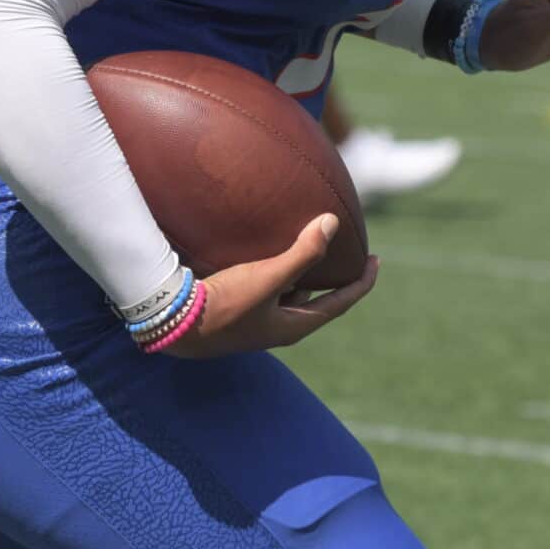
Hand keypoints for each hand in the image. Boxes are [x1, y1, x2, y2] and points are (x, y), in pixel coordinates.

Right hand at [165, 214, 378, 359]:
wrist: (173, 322)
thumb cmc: (224, 305)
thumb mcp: (267, 278)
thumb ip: (302, 253)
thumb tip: (332, 224)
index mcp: (294, 325)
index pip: (340, 302)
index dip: (361, 281)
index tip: (376, 260)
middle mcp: (279, 325)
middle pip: (317, 298)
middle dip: (333, 275)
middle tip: (345, 250)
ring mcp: (258, 320)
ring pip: (291, 293)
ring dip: (304, 271)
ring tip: (310, 244)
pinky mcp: (238, 310)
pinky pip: (268, 289)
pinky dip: (278, 270)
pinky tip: (269, 251)